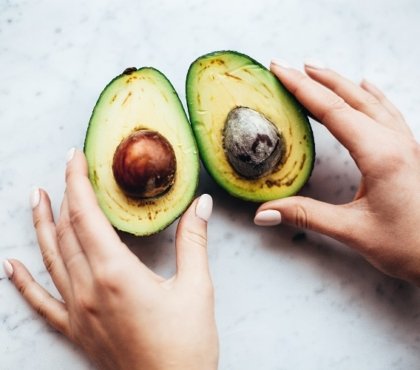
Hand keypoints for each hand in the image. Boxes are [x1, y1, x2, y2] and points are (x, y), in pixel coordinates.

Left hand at [3, 150, 217, 369]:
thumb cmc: (186, 346)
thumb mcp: (196, 288)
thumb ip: (193, 242)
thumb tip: (200, 205)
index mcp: (116, 274)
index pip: (87, 216)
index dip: (77, 183)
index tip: (75, 158)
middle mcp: (89, 289)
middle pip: (66, 232)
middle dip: (63, 195)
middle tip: (63, 169)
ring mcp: (78, 312)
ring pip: (50, 259)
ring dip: (41, 226)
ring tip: (35, 198)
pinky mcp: (76, 331)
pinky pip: (41, 302)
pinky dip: (23, 282)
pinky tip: (11, 265)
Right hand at [254, 59, 419, 284]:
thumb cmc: (409, 247)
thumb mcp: (352, 231)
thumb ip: (306, 216)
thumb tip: (264, 213)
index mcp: (381, 155)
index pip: (333, 111)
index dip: (302, 88)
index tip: (281, 70)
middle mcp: (396, 142)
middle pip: (351, 99)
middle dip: (318, 79)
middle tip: (290, 66)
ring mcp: (407, 144)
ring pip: (370, 101)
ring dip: (341, 84)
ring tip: (318, 71)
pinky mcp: (410, 152)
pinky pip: (388, 112)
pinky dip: (371, 96)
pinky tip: (367, 87)